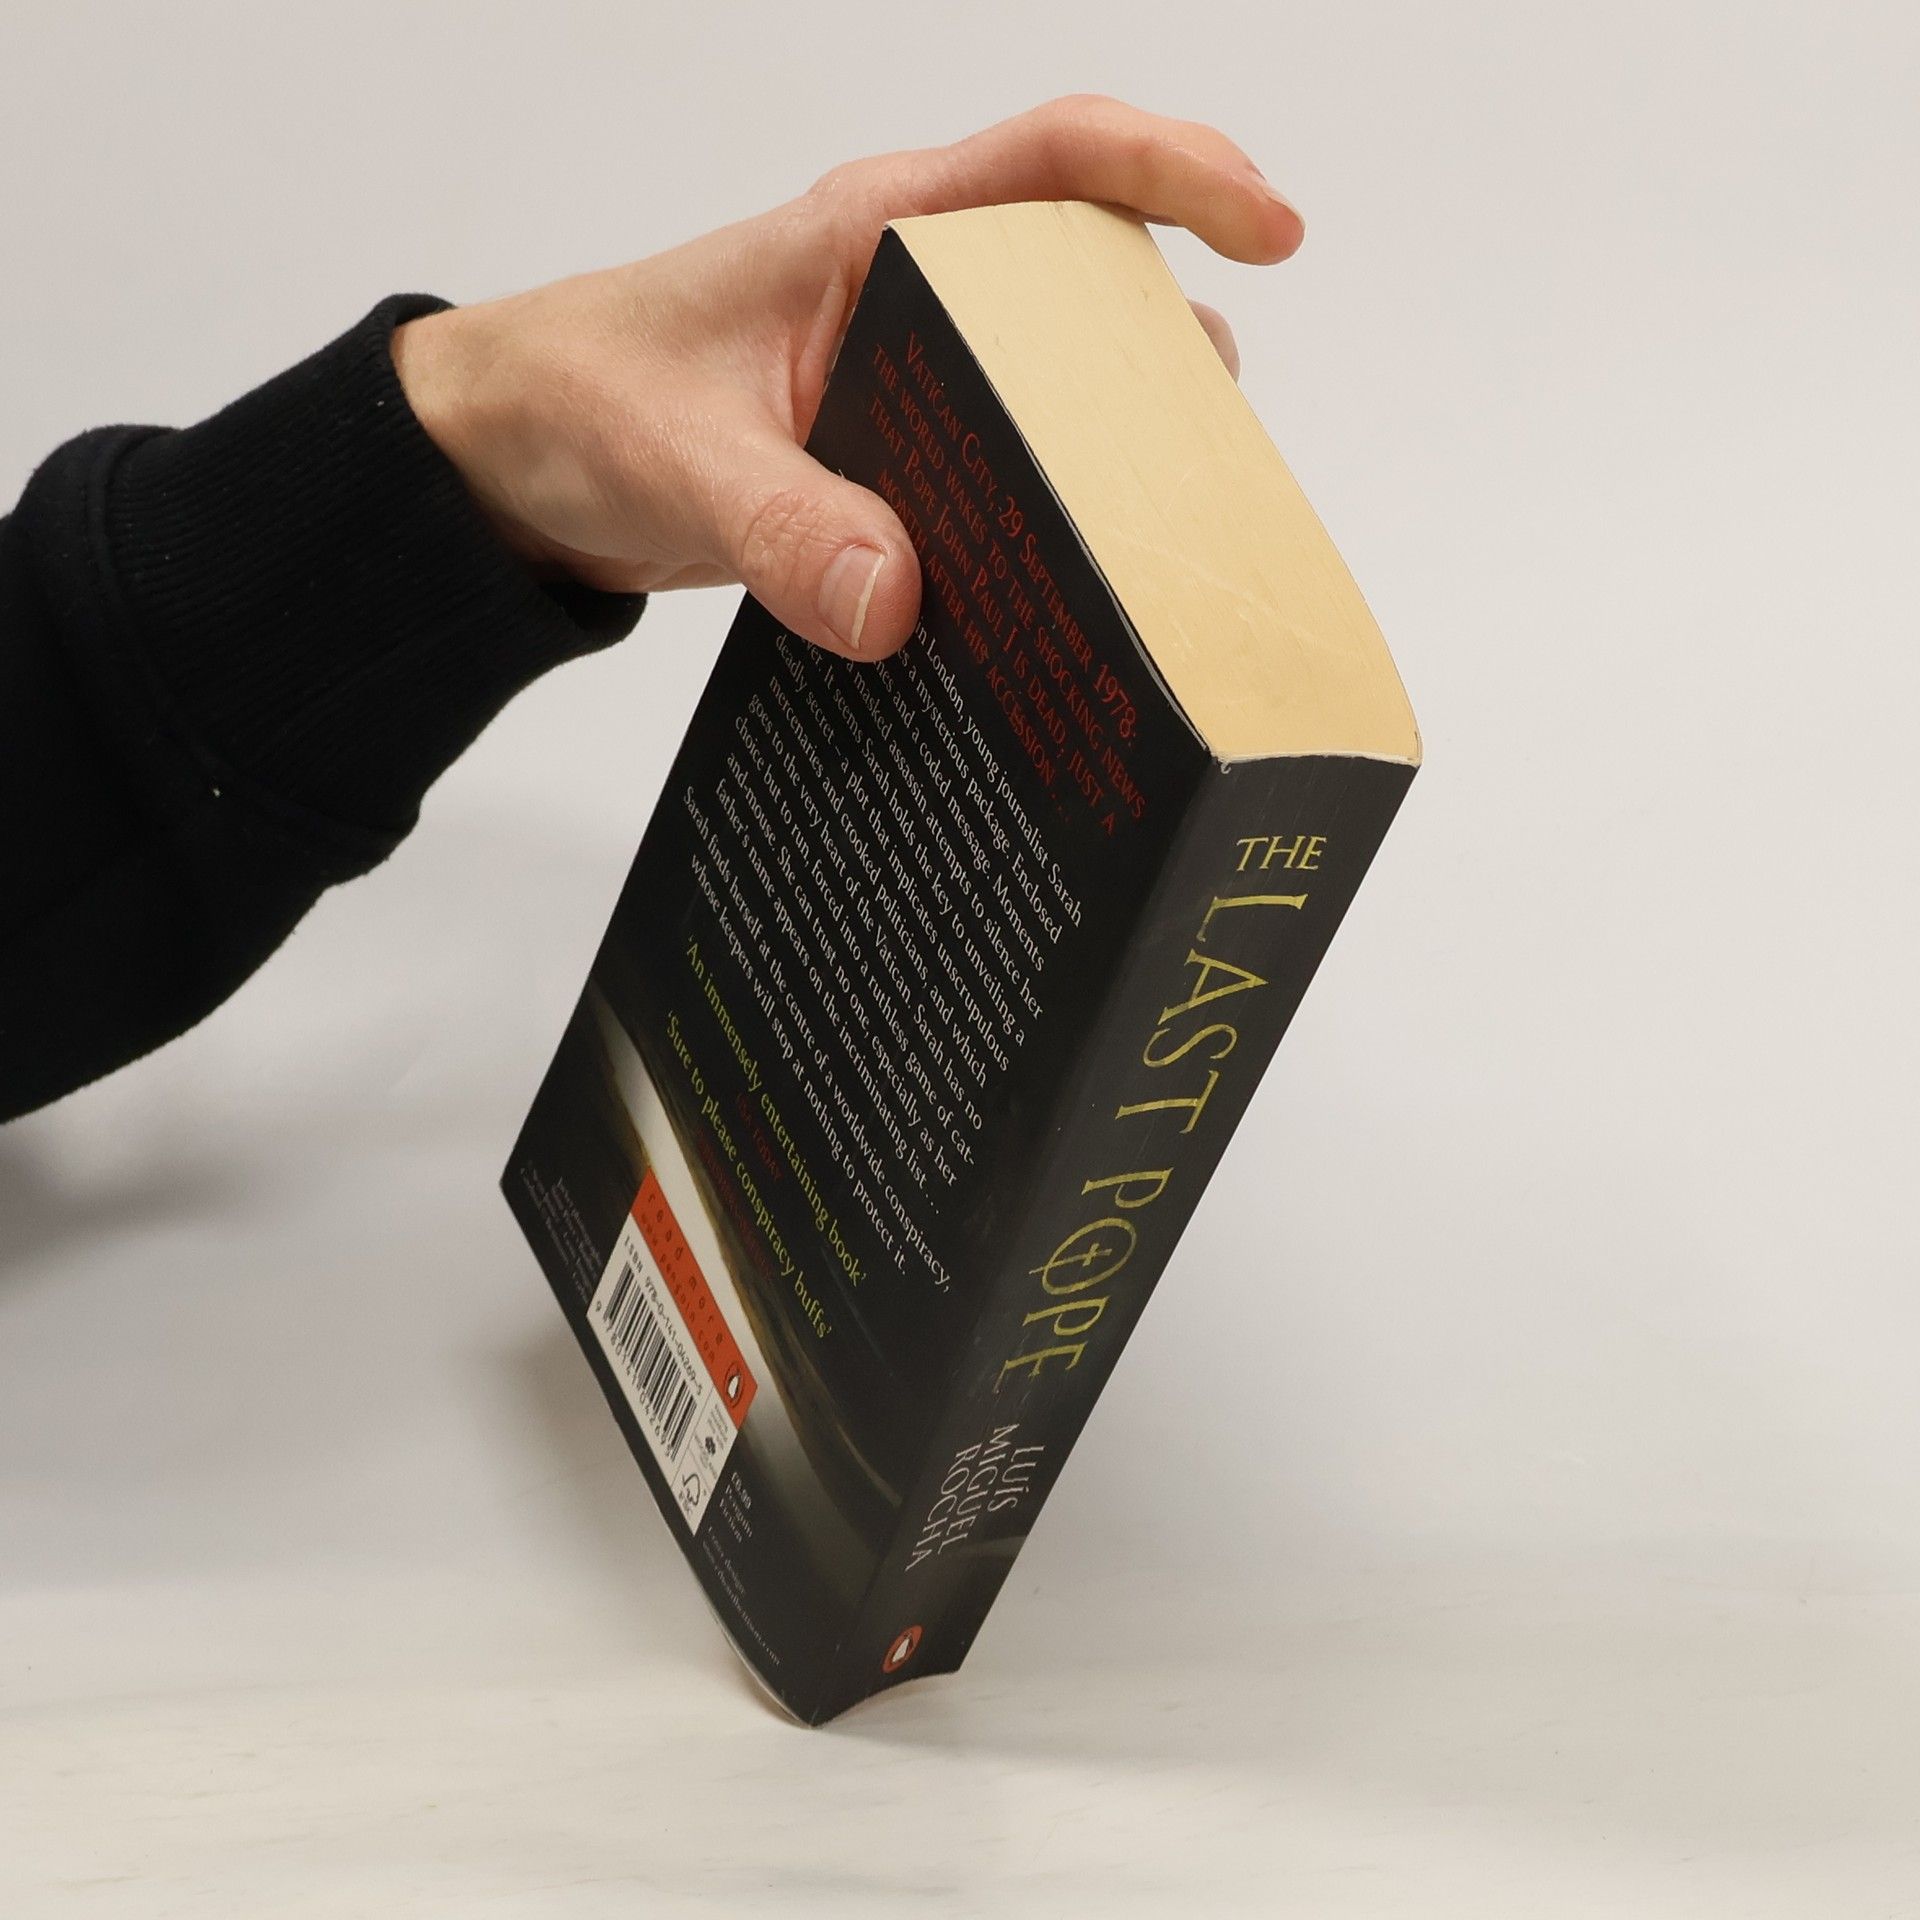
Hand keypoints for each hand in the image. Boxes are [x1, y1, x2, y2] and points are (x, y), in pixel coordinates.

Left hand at [391, 96, 1302, 660]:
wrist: (516, 465)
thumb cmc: (579, 397)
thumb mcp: (676, 456)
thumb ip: (783, 526)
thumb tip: (899, 602)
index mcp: (875, 234)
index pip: (1054, 159)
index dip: (1176, 172)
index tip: (1270, 225)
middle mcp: (915, 296)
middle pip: (1092, 289)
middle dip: (1167, 358)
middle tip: (1212, 459)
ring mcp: (912, 386)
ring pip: (1059, 395)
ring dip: (1116, 455)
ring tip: (1164, 539)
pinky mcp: (897, 468)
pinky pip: (1004, 481)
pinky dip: (1046, 525)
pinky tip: (1065, 591)